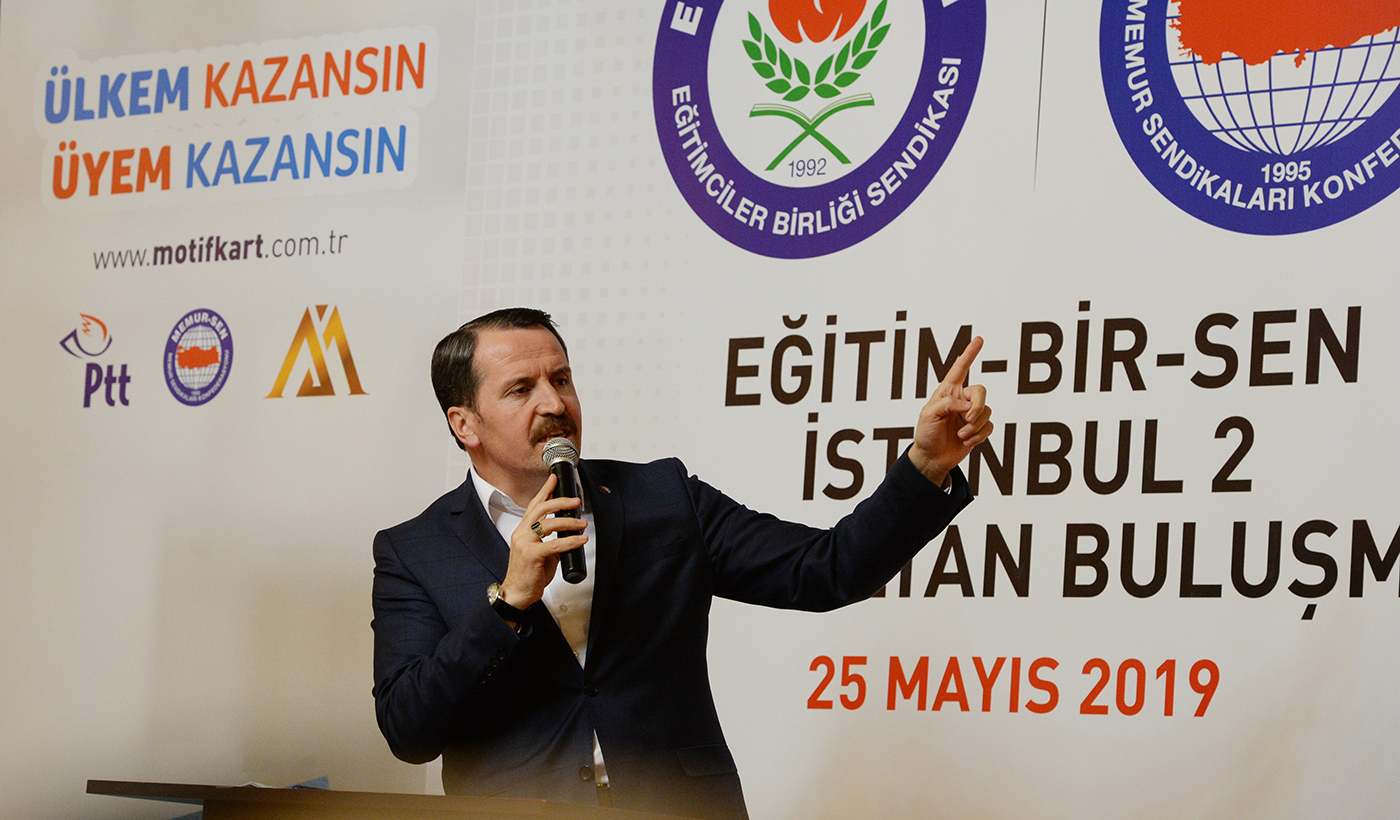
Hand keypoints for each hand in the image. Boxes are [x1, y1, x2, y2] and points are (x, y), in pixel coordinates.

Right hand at [500, 474, 587, 607]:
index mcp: (523, 531)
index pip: (534, 505)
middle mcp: (522, 534)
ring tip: (582, 523)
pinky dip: (571, 541)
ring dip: (569, 521)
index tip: (554, 479)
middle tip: (575, 500)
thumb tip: (569, 534)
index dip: (545, 491)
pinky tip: (581, 539)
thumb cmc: (528, 574)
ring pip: (549, 524)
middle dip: (560, 501)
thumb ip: (551, 540)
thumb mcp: (540, 552)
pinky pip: (555, 544)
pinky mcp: (532, 555)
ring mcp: (525, 543)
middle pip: (541, 509)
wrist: (517, 593)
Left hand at [908, 335, 993, 485]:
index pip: (960, 369)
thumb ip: (948, 404)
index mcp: (948, 391)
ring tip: (961, 435)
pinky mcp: (979, 428)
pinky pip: (989, 426)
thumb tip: (968, 406)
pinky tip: (967, 441)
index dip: (970, 354)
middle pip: (981, 391)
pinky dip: (979, 435)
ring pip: (986, 411)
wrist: (932, 457)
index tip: (979, 339)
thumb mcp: (929, 415)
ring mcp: (971, 414)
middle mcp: (962, 400)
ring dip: (974, 426)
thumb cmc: (926, 434)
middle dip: (978, 405)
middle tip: (967, 418)